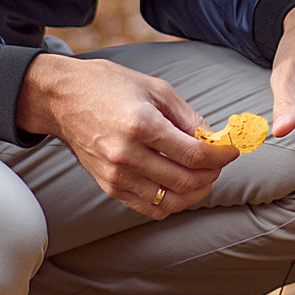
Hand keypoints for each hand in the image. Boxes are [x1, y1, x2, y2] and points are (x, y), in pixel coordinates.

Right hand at [17, 53, 229, 219]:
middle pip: (185, 181)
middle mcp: (127, 154)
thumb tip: (215, 140)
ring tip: (203, 176)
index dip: (221, 156)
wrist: (63, 98)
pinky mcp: (108, 186)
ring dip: (195, 192)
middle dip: (212, 174)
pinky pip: (149, 208)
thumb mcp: (156, 89)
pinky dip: (172, 203)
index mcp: (141, 125)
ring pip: (170, 201)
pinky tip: (179, 186)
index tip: (232, 150)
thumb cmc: (110, 86)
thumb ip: (189, 118)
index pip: (194, 154)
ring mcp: (115, 175)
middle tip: (218, 162)